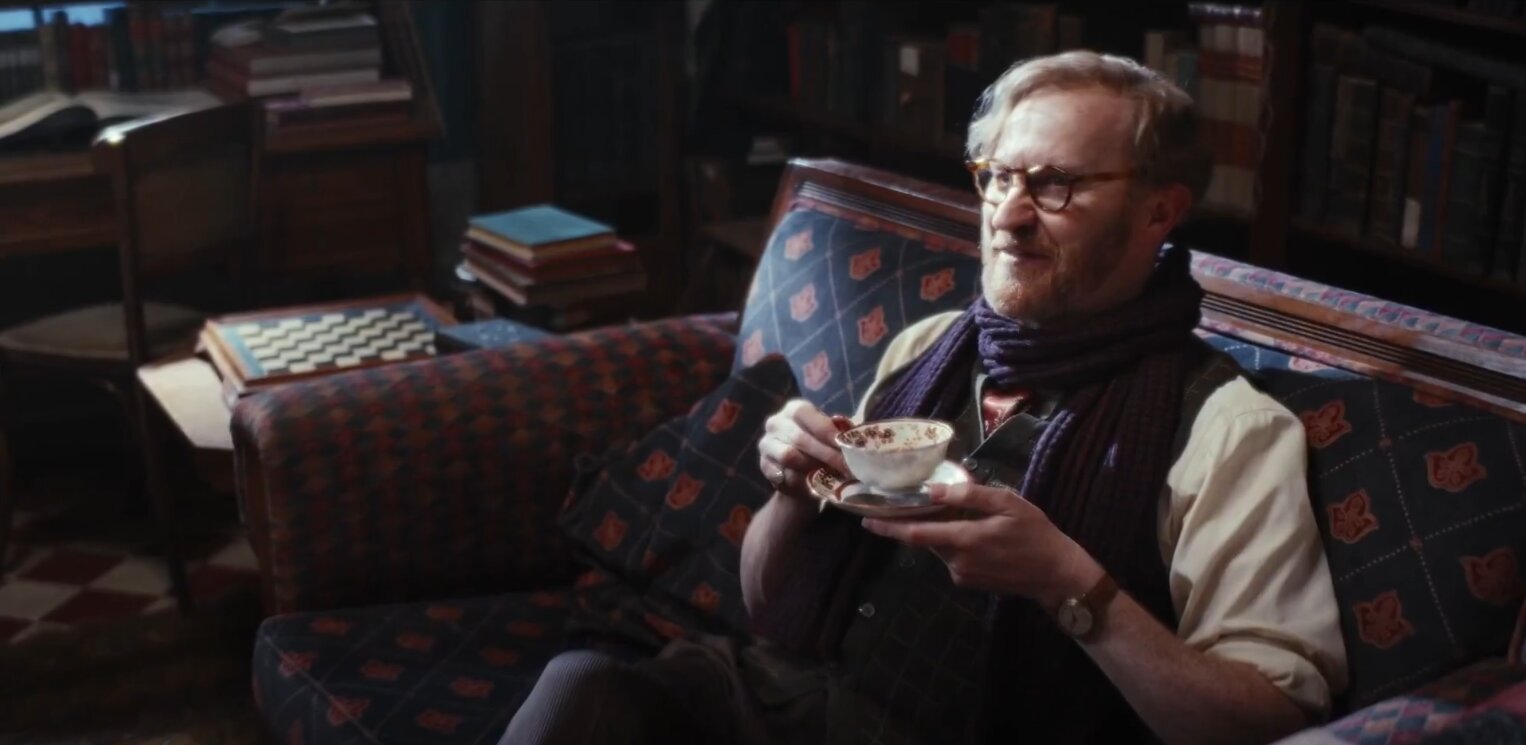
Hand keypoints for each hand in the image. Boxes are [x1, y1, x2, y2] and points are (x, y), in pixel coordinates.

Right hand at [757, 398, 851, 501]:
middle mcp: (776, 422)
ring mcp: (766, 444)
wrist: (800, 477)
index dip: (825, 429)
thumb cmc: (820, 450)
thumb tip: (855, 436)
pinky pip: (781, 474)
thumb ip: (839, 433)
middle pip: (799, 437)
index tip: (845, 445)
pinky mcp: (763, 465)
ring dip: (812, 467)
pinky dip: (799, 481)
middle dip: (826, 454)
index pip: (805, 413)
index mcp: (794, 409)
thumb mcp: (830, 438)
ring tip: (832, 476)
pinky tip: (813, 485)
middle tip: (846, 468)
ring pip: (788, 456)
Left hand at [860, 481, 1103, 607]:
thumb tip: (933, 490)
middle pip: (925, 539)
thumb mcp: (1008, 504)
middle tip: (907, 502)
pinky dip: (953, 542)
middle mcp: (957, 562)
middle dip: (914, 521)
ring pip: (939, 547)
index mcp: (965, 541)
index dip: (889, 527)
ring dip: (939, 530)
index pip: (916, 535)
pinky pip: (951, 557)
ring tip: (958, 513)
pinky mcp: (968, 582)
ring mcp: (962, 575)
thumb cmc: (1035, 534)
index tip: (866, 519)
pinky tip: (974, 533)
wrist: (1056, 574)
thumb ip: (969, 495)